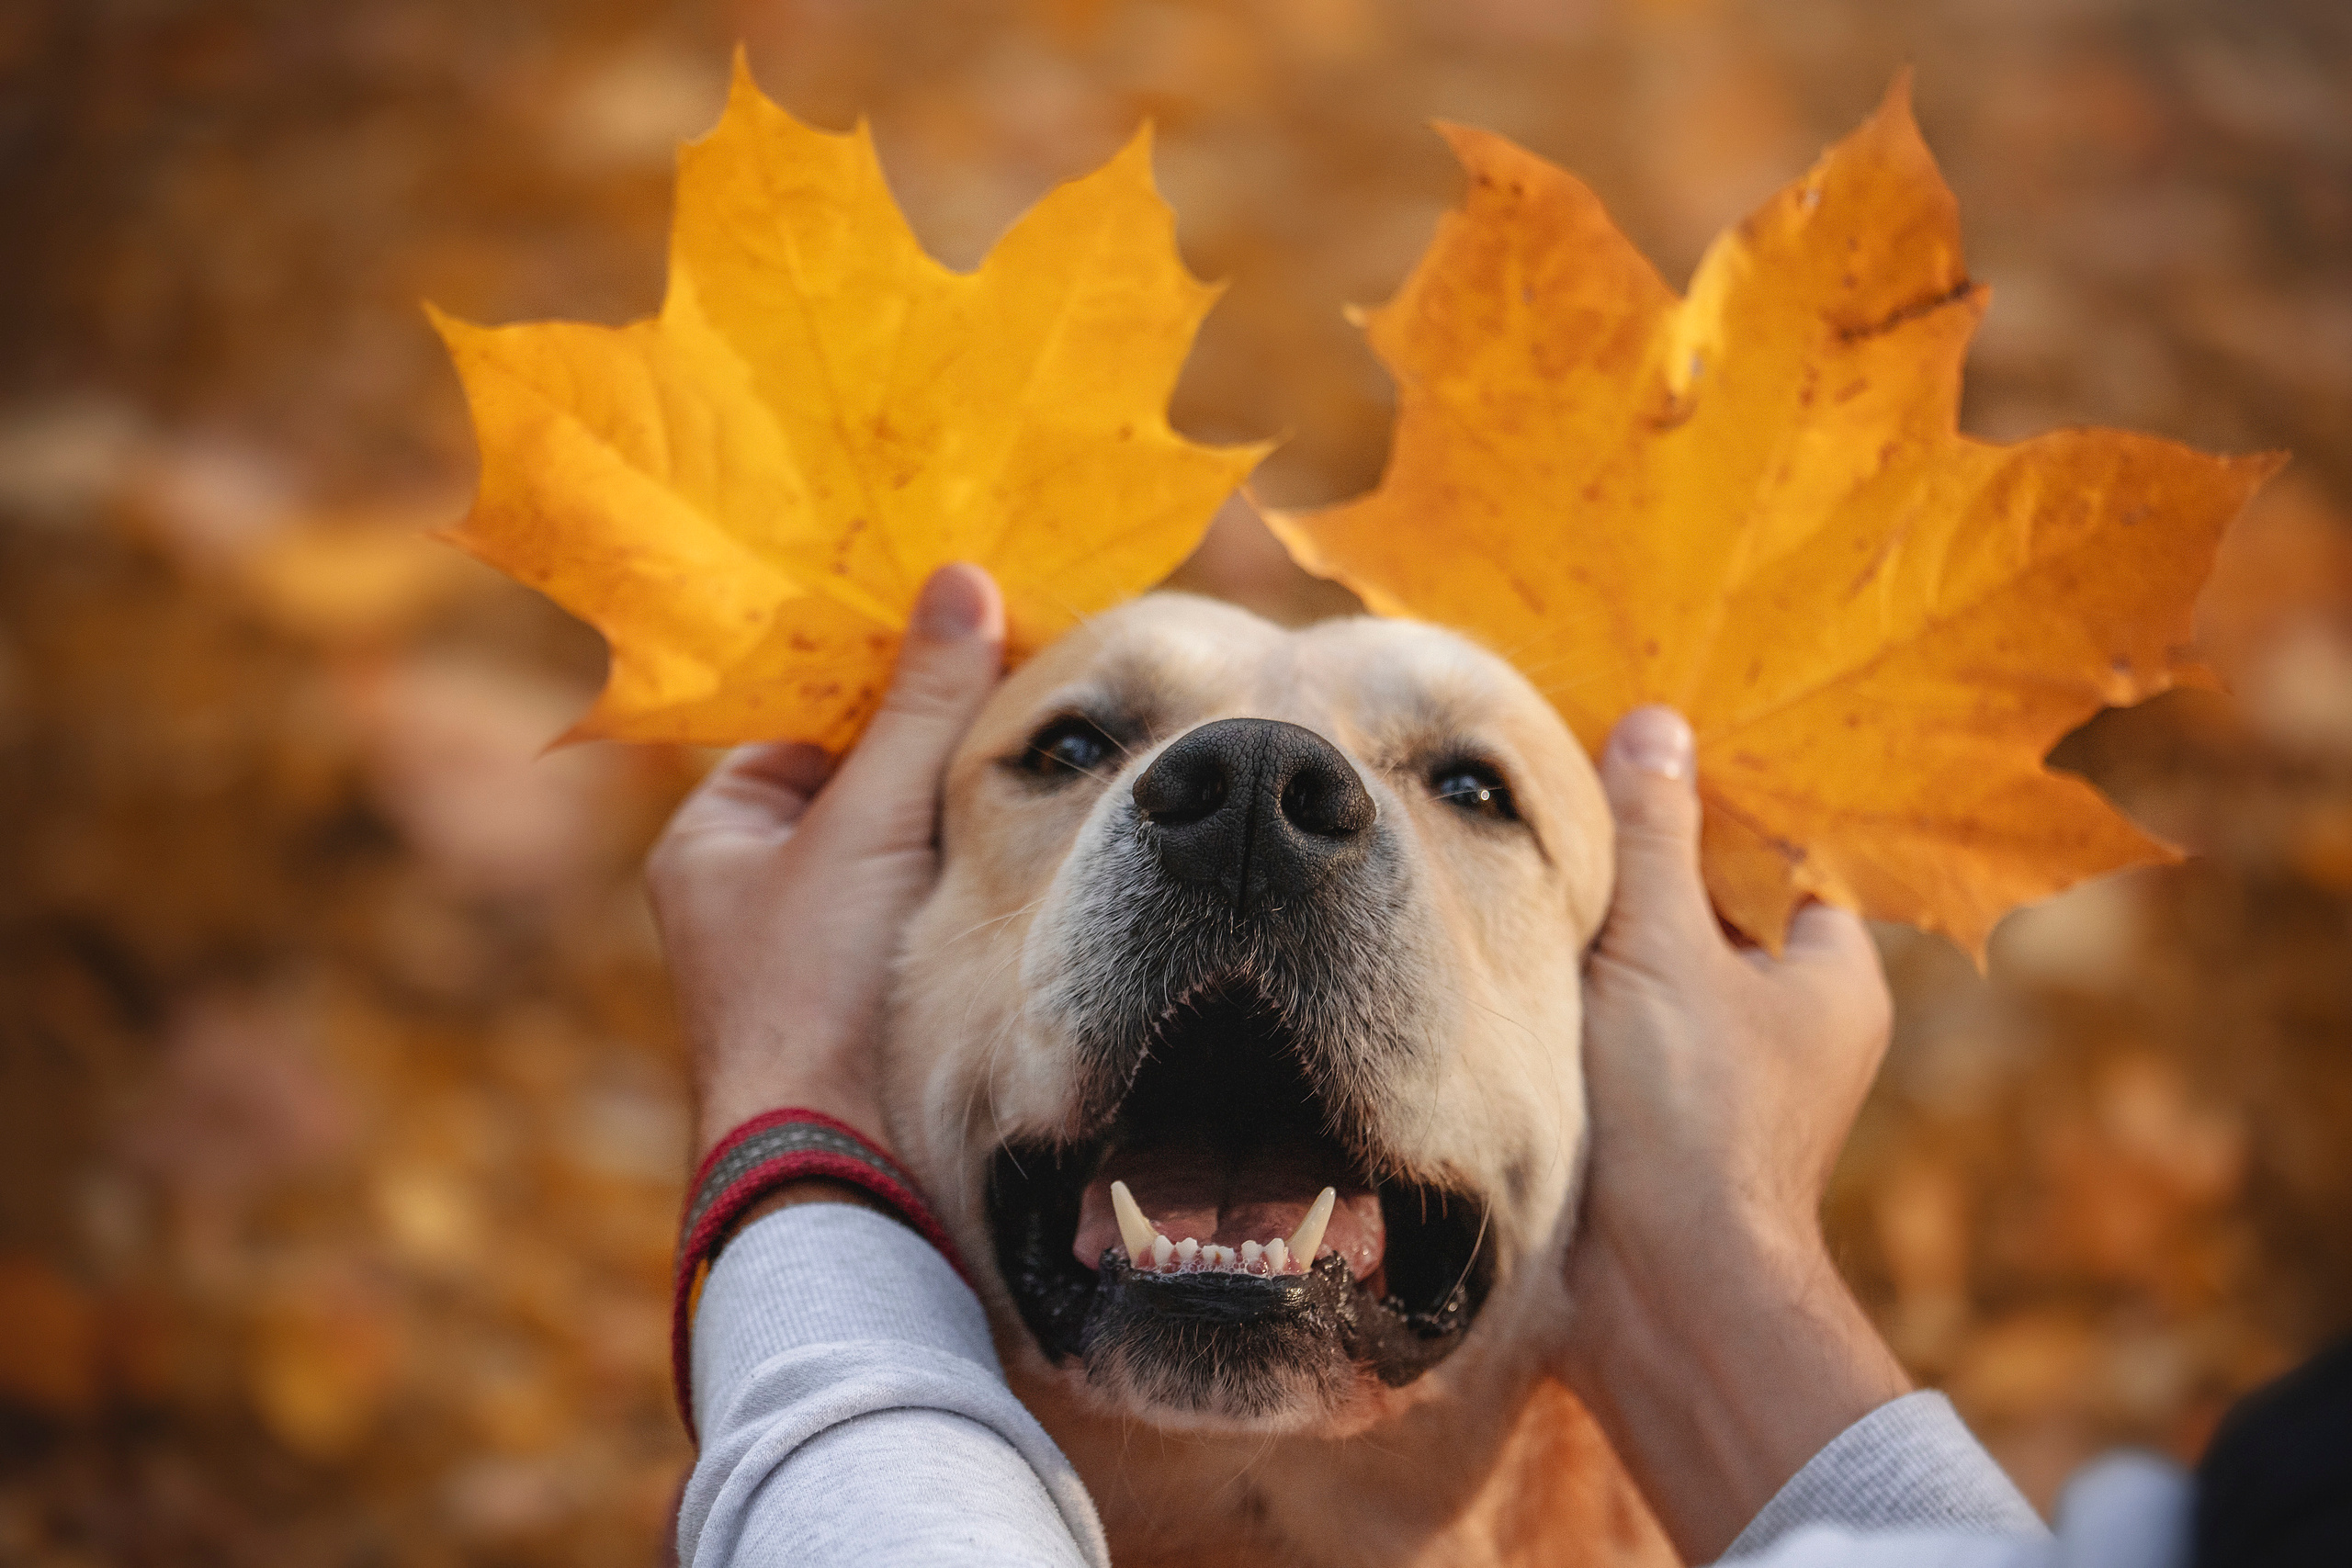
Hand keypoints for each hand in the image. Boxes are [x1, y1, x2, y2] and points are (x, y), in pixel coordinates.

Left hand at [646, 564, 1004, 1163]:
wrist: (841, 1171)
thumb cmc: (819, 991)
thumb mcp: (868, 825)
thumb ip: (922, 707)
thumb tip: (963, 580)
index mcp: (714, 837)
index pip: (808, 717)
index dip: (889, 666)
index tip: (973, 616)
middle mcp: (755, 888)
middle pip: (862, 775)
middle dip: (939, 731)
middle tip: (1031, 667)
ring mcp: (818, 947)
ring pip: (905, 838)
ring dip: (968, 798)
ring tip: (1053, 736)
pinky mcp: (878, 994)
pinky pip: (932, 898)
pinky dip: (978, 863)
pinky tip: (1043, 828)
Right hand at [1561, 705, 1910, 1563]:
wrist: (1651, 1295)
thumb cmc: (1687, 1115)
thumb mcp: (1665, 948)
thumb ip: (1655, 835)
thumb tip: (1656, 726)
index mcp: (1833, 975)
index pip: (1782, 854)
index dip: (1715, 802)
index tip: (1641, 753)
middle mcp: (1792, 1023)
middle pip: (1713, 905)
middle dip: (1646, 861)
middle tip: (1570, 792)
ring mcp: (1725, 1073)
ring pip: (1659, 965)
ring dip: (1602, 927)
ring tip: (1533, 859)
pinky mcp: (1659, 1113)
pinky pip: (1620, 1021)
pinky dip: (1578, 988)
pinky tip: (1521, 944)